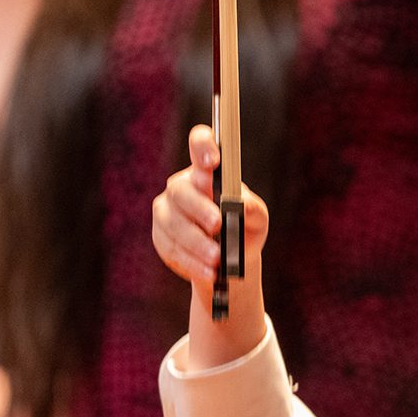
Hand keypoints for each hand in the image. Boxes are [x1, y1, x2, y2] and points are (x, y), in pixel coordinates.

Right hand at [151, 124, 268, 300]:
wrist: (230, 260)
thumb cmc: (244, 228)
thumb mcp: (257, 219)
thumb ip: (253, 209)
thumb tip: (243, 204)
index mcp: (206, 172)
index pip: (199, 145)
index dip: (202, 146)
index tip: (213, 160)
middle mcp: (182, 187)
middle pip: (181, 191)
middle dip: (200, 208)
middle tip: (218, 224)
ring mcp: (166, 211)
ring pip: (174, 223)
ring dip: (196, 242)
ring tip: (216, 258)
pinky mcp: (160, 236)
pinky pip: (170, 247)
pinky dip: (191, 261)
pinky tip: (208, 271)